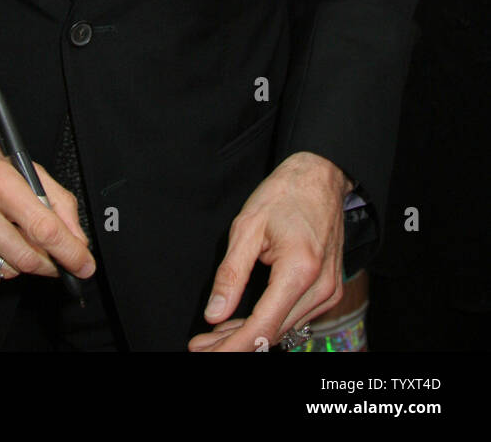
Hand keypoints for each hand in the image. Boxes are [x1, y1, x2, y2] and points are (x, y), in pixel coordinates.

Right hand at [0, 127, 95, 283]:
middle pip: (25, 256)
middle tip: (55, 258)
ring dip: (19, 262)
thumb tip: (76, 238)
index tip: (84, 265)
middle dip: (49, 264)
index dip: (69, 252)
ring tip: (12, 236)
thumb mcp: (21, 164)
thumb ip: (55, 198)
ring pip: (4, 269)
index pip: (42, 227)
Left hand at [188, 151, 350, 351]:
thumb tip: (214, 314)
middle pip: (273, 334)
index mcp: (300, 269)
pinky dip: (268, 323)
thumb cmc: (284, 194)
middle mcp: (321, 287)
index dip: (233, 345)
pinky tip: (242, 322)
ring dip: (250, 336)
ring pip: (284, 330)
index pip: (263, 326)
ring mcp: (328, 291)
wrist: (321, 178)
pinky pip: (295, 318)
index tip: (205, 352)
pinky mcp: (328, 290)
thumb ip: (231, 274)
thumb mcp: (247, 227)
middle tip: (201, 346)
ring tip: (215, 337)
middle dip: (235, 343)